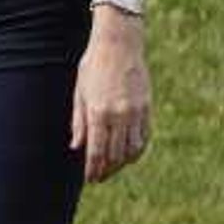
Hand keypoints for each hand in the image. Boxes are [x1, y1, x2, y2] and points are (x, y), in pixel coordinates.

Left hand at [69, 8, 150, 184]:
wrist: (119, 44)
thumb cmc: (94, 66)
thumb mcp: (79, 92)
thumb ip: (79, 121)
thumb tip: (76, 147)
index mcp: (98, 112)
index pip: (97, 151)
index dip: (93, 169)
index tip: (89, 179)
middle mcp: (118, 115)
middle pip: (115, 154)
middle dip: (106, 170)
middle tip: (99, 177)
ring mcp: (135, 111)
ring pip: (132, 149)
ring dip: (122, 163)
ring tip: (113, 168)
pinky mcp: (147, 106)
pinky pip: (144, 136)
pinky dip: (137, 149)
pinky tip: (129, 154)